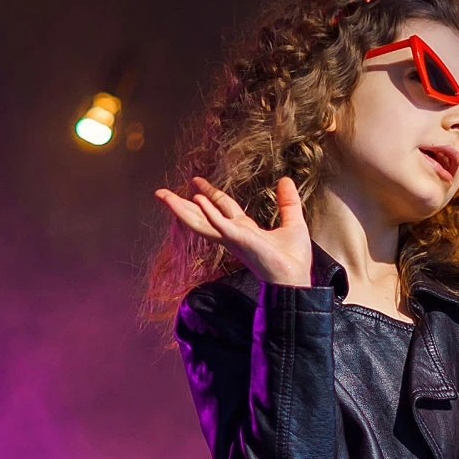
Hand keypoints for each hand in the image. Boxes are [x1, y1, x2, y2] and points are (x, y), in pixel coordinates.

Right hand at [153, 176, 311, 286]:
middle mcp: (233, 234)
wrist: (295, 278)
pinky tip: (196, 200)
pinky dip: (208, 213)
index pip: (221, 208)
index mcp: (244, 230)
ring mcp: (234, 238)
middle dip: (182, 204)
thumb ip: (287, 202)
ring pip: (201, 222)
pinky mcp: (239, 240)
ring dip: (182, 208)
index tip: (195, 182)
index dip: (209, 194)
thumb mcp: (293, 223)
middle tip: (162, 192)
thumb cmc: (293, 259)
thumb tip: (286, 180)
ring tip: (164, 196)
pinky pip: (220, 225)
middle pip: (203, 215)